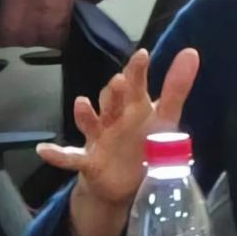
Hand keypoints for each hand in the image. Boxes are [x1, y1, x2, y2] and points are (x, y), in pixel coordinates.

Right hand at [37, 47, 198, 235]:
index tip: (142, 55)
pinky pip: (71, 157)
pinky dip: (58, 155)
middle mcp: (114, 118)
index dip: (138, 72)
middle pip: (112, 101)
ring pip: (91, 123)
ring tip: (81, 104)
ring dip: (85, 114)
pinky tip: (44, 150)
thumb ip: (177, 88)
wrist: (123, 183)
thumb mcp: (165, 118)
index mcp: (134, 107)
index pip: (136, 85)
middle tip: (118, 81)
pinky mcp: (89, 161)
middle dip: (114, 92)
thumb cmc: (144, 142)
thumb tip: (192, 52)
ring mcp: (99, 138)